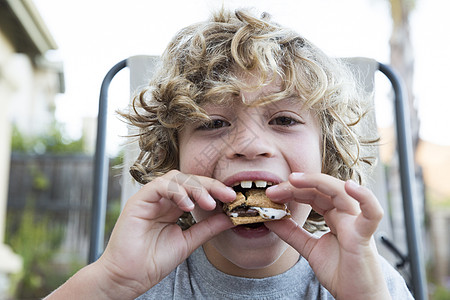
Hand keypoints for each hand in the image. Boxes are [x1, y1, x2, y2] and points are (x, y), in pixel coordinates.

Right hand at [95, 170, 235, 297]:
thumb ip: (207, 228)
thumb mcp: (189, 241)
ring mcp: (150, 198)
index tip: (233, 198)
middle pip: (189, 179)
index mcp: (173, 207)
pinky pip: (160, 186)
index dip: (215, 191)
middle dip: (210, 185)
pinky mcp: (139, 200)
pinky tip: (188, 206)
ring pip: (175, 178)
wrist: (129, 277)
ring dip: (196, 187)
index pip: (197, 189)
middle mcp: (162, 199)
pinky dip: (177, 192)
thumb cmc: (153, 261)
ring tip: (209, 203)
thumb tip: (230, 217)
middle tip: (228, 195)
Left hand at [265, 173, 390, 299]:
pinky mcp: (365, 235)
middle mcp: (346, 214)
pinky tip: (348, 186)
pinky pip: (371, 213)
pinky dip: (364, 197)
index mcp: (334, 216)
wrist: (357, 297)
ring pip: (340, 192)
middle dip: (296, 186)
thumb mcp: (308, 248)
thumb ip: (291, 233)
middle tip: (273, 189)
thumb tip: (270, 218)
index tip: (270, 194)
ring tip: (293, 180)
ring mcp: (356, 222)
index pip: (312, 194)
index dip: (291, 191)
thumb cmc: (340, 273)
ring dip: (316, 182)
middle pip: (321, 189)